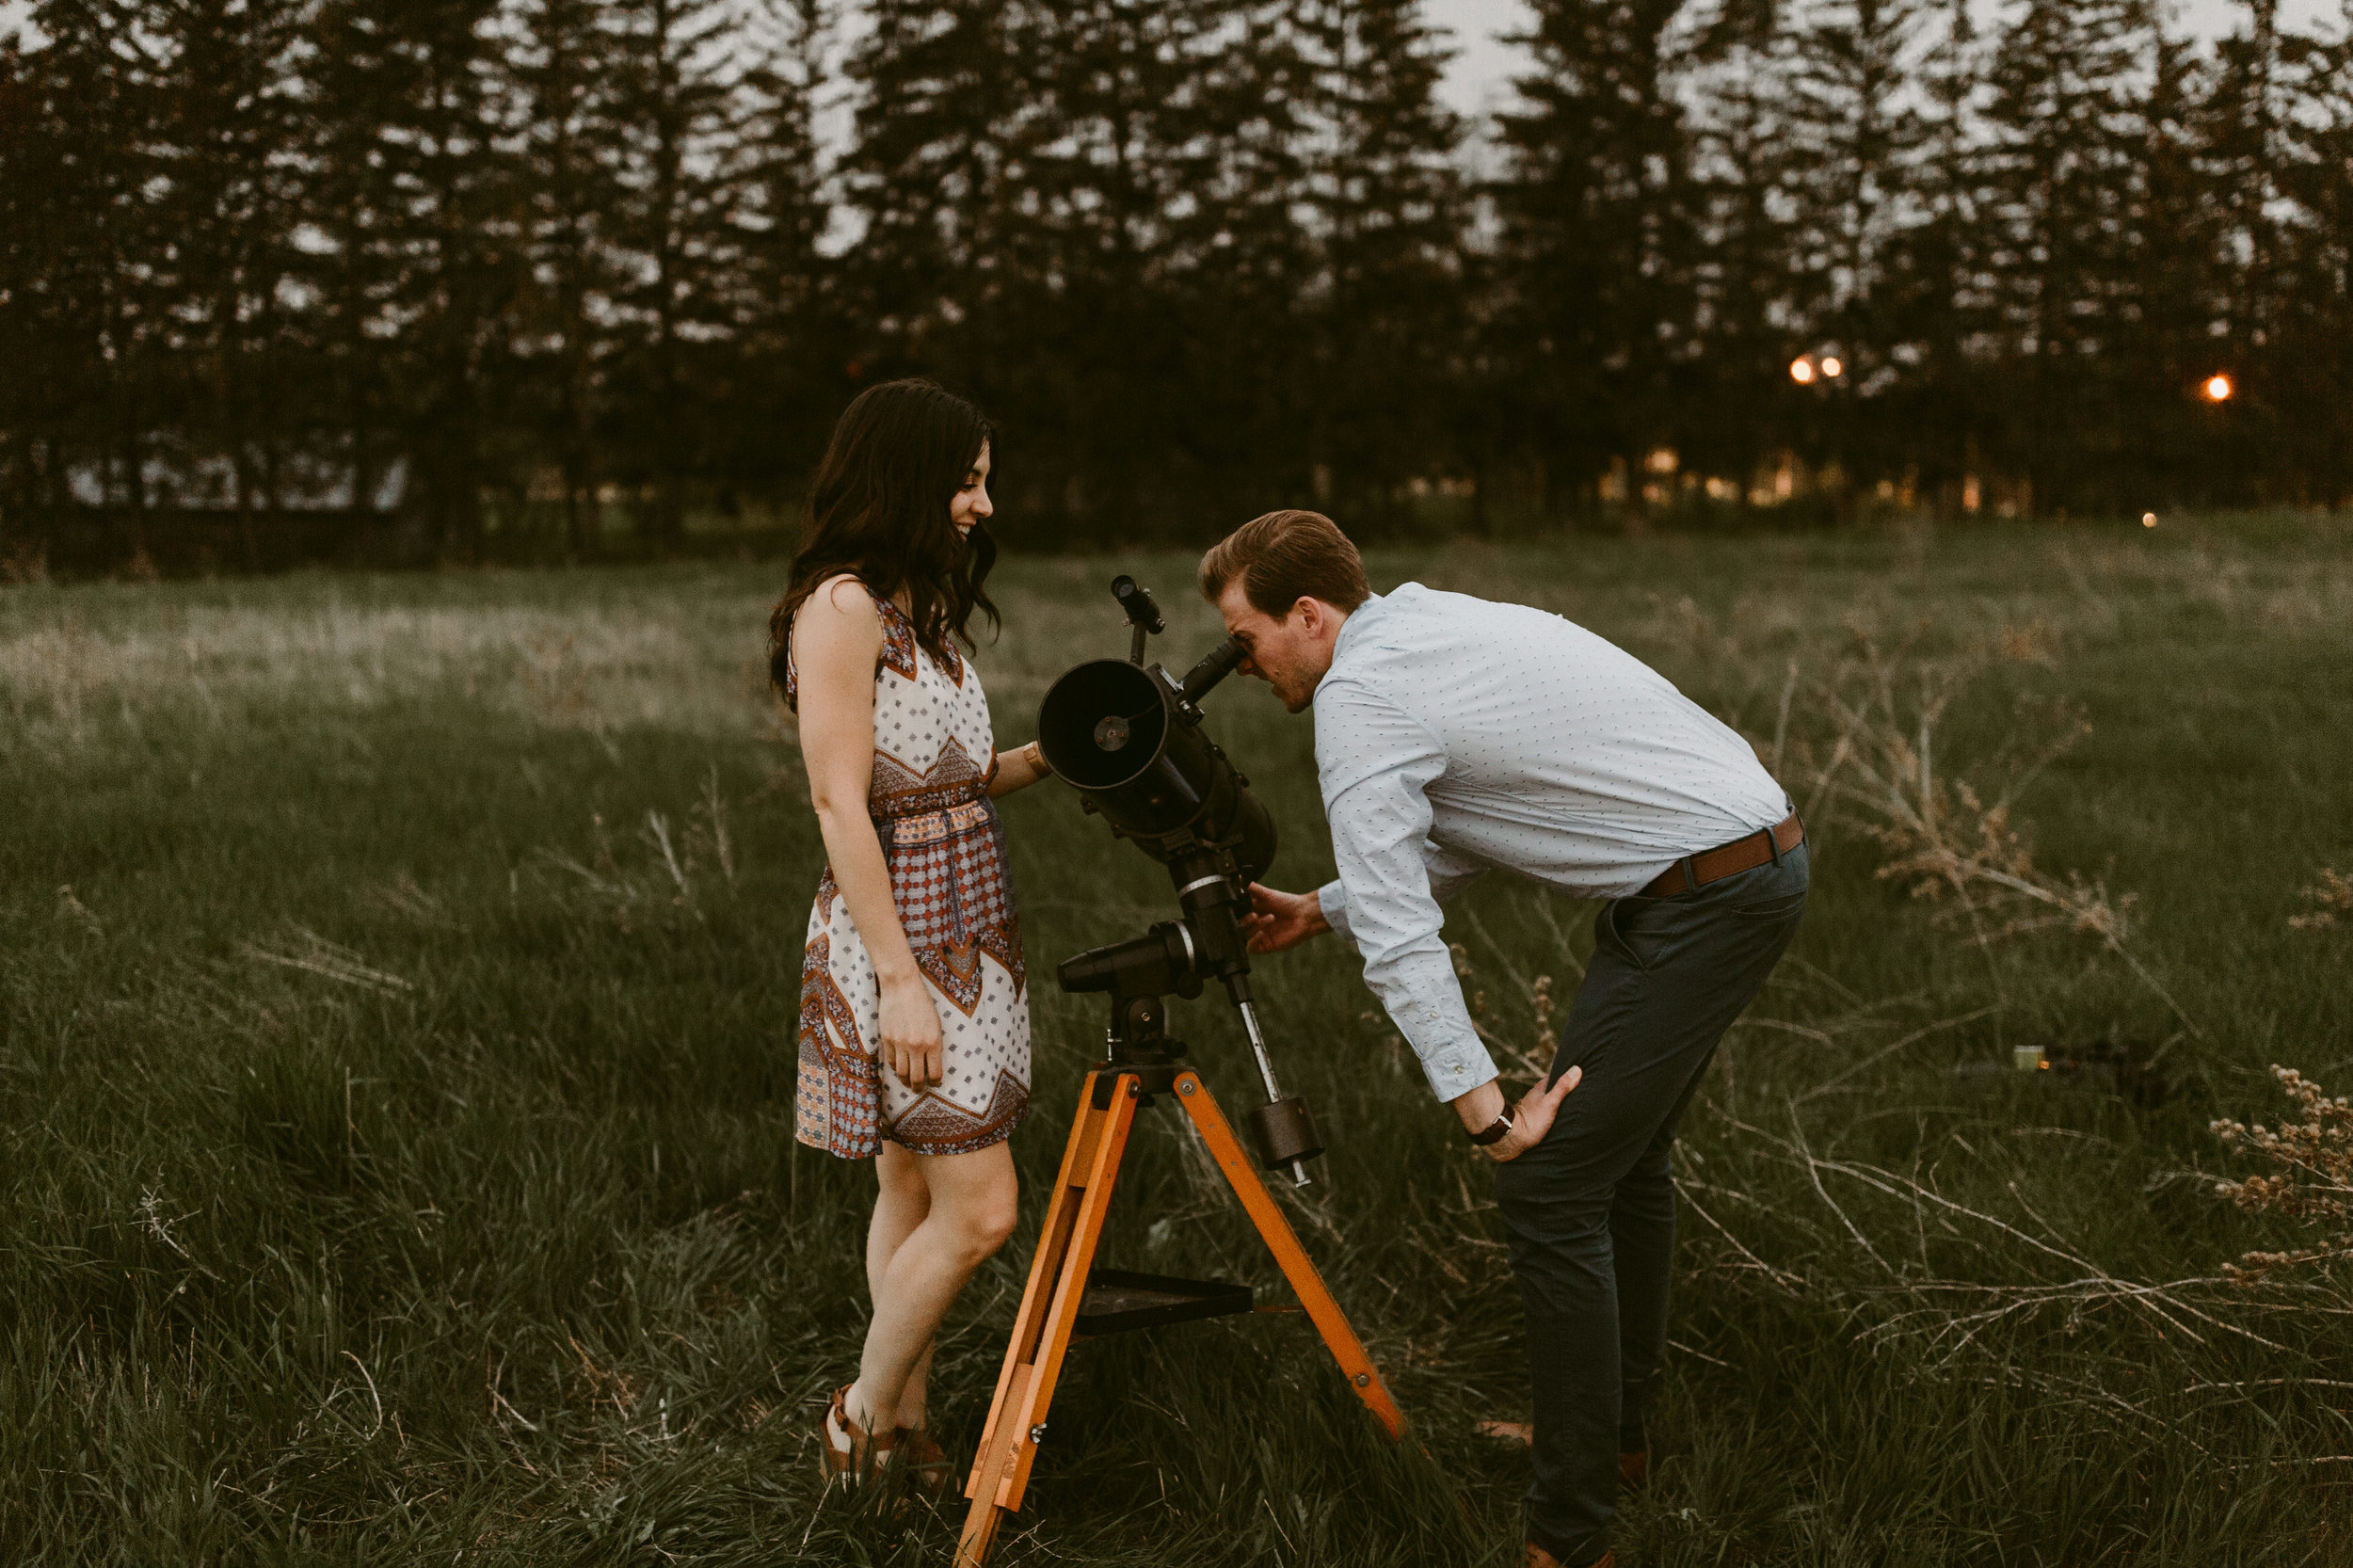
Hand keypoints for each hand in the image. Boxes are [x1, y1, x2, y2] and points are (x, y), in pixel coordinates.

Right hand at [878, 974, 944, 1089]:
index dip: (935, 1081)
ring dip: (905, 1081)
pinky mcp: (886, 1039)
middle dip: (918, 1087)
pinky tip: (898, 1068)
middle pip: (916, 1077)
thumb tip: (931, 1063)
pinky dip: (894, 1067)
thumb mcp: (936, 1024)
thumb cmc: (923, 1003)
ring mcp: (900, 1043)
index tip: (934, 1083)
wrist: (902, 986)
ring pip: (901, 1072)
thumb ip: (934, 1044)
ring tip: (908, 1083)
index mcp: (933, 1042)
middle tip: (919, 1089)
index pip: (935, 1072)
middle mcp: (916, 1046)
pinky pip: (890, 1060)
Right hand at [1242, 883, 1329, 953]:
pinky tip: (1261, 933)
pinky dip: (1253, 941)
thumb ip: (1253, 889)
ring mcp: (1259, 936)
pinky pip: (1252, 948)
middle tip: (1255, 915)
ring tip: (1269, 918)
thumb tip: (1239, 879)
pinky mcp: (1265, 946)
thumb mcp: (1268, 894)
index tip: (1238, 909)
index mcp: (1252, 912)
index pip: (1237, 915)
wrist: (1305, 914)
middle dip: (1245, 921)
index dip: (1235, 913)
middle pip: (1239, 927)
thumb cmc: (1288, 903)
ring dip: (1254, 928)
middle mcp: (1254, 925)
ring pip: (1245, 936)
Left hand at [1476, 1066, 1582, 1162]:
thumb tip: (1576, 1069)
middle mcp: (1535, 1097)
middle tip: (1578, 1092)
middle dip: (1563, 1090)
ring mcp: (1533, 1108)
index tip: (1578, 1075)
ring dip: (1558, 1103)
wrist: (1513, 1138)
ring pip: (1548, 1102)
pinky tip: (1558, 1119)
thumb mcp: (1551, 1102)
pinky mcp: (1532, 1120)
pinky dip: (1553, 1114)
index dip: (1566, 1076)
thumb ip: (1562, 1087)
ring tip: (1571, 1106)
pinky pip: (1545, 1114)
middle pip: (1552, 1090)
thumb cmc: (1532, 1120)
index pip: (1555, 1077)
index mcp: (1540, 1089)